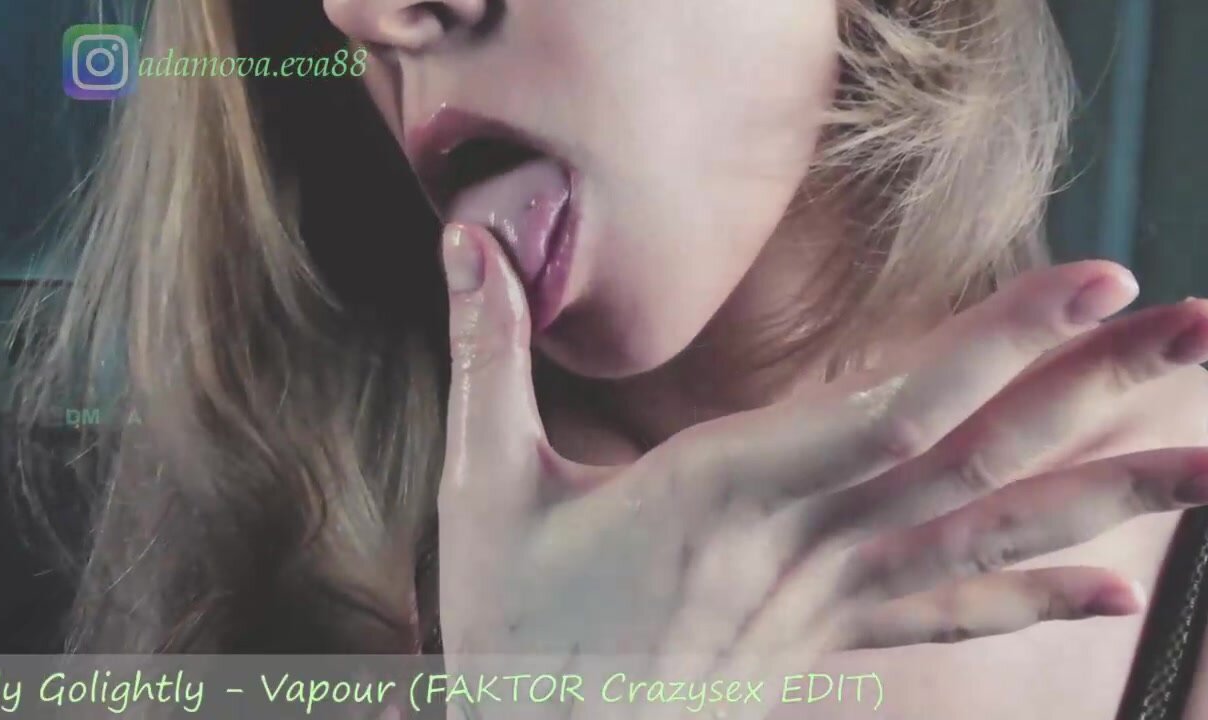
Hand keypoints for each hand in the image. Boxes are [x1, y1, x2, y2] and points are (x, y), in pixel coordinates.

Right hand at [435, 223, 1207, 719]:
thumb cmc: (517, 632)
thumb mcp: (484, 488)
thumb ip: (489, 355)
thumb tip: (467, 242)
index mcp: (725, 494)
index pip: (890, 409)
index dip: (999, 346)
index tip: (1098, 288)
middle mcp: (801, 545)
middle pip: (973, 461)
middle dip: (1094, 392)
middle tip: (1201, 331)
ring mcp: (826, 600)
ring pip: (984, 540)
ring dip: (1105, 496)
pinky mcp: (827, 638)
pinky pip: (947, 614)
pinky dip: (1033, 596)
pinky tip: (1111, 586)